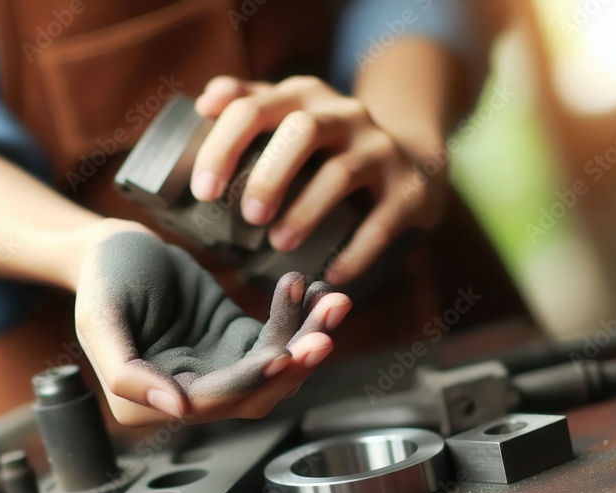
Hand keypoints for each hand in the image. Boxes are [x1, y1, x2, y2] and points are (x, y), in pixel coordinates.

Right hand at [73, 221, 350, 425]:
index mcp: (147, 403)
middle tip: (325, 330)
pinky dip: (298, 317)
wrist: (115, 244)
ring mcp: (214, 369)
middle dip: (293, 363)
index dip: (250, 380)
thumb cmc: (102, 276)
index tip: (285, 354)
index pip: (211, 402)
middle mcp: (186, 396)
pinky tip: (314, 289)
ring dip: (305, 339)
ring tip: (332, 301)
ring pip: (272, 369)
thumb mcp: (99, 319)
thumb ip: (125, 372)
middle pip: (254, 391)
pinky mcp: (234, 342)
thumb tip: (176, 411)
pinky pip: (275, 337)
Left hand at [189, 75, 447, 284]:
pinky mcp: (409, 188)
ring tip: (279, 243)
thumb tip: (202, 104)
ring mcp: (380, 149)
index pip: (253, 108)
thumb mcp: (291, 113)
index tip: (203, 191)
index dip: (223, 147)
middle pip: (303, 130)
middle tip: (247, 216)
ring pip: (343, 173)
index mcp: (302, 97)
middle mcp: (344, 114)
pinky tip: (332, 273)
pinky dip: (357, 249)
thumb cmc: (328, 145)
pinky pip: (384, 219)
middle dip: (270, 174)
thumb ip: (247, 104)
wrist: (412, 157)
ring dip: (307, 210)